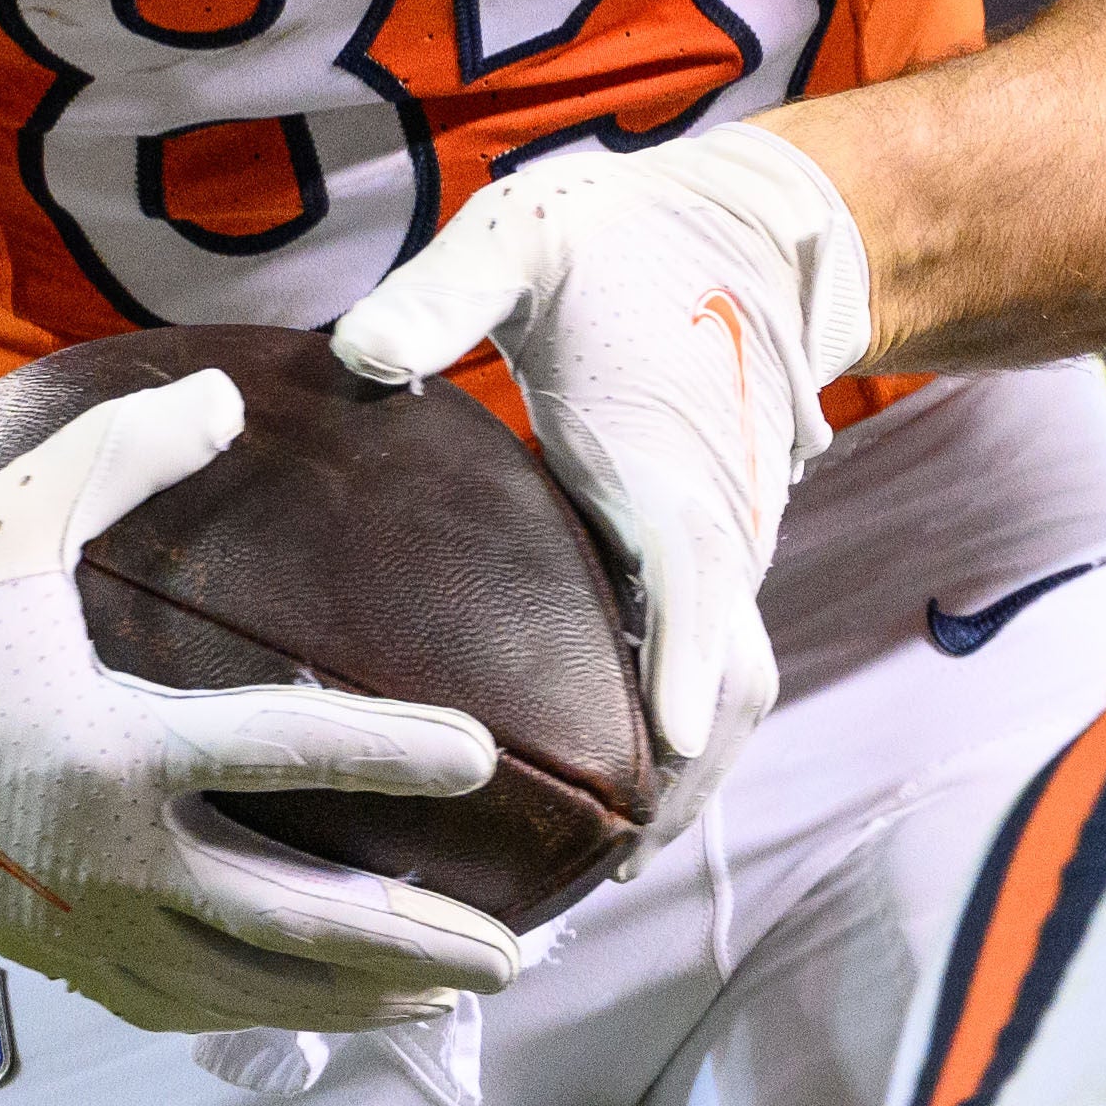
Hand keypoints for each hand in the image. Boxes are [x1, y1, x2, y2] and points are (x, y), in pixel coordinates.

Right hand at [0, 369, 530, 1035]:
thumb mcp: (12, 514)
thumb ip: (128, 450)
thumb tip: (233, 393)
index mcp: (110, 747)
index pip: (285, 752)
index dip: (393, 753)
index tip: (481, 759)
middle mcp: (111, 858)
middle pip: (301, 921)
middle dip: (421, 941)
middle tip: (523, 951)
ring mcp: (88, 923)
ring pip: (258, 985)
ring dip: (366, 997)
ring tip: (456, 994)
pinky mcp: (63, 957)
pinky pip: (191, 1005)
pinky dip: (275, 1014)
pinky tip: (332, 1009)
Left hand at [328, 123, 873, 836]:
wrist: (748, 233)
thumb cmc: (620, 237)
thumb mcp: (526, 235)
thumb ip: (445, 289)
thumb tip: (357, 352)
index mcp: (667, 460)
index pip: (695, 577)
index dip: (685, 661)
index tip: (666, 745)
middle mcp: (714, 525)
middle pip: (727, 682)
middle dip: (684, 783)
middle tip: (601, 872)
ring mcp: (722, 553)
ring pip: (728, 695)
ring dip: (685, 781)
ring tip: (599, 870)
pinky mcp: (708, 561)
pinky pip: (708, 670)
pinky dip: (679, 743)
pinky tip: (608, 793)